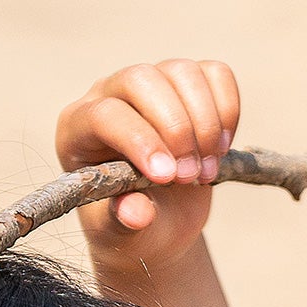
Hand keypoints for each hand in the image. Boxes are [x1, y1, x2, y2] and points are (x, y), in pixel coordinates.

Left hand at [57, 58, 240, 282]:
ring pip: (183, 72)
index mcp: (78, 129)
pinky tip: (220, 150)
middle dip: (176, 128)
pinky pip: (216, 74)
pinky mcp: (188, 85)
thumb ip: (123, 221)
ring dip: (206, 124)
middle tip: (189, 176)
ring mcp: (151, 84)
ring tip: (205, 172)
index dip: (140, 140)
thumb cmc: (129, 226)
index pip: (106, 114)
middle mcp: (109, 95)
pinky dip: (228, 110)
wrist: (158, 223)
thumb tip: (136, 214)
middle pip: (142, 79)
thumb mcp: (121, 234)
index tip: (167, 177)